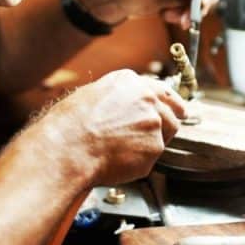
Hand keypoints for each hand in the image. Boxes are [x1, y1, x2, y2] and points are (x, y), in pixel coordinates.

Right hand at [43, 69, 186, 185]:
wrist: (67, 148)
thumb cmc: (69, 126)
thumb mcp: (91, 97)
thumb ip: (117, 99)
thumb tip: (123, 108)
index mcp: (130, 82)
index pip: (161, 90)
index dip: (170, 102)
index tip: (177, 109)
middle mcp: (147, 98)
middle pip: (171, 112)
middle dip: (167, 124)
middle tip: (158, 135)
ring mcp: (153, 122)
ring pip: (164, 136)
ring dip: (151, 143)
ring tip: (123, 151)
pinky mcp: (155, 146)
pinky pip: (151, 157)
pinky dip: (139, 162)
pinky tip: (118, 161)